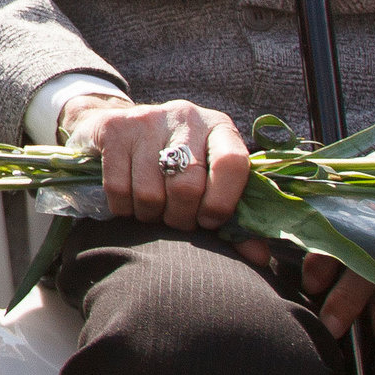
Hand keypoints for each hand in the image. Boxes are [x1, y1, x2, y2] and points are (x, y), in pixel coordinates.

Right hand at [66, 95, 254, 234]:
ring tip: (153, 208)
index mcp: (219, 128)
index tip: (209, 221)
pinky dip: (124, 208)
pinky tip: (129, 200)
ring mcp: (147, 120)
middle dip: (180, 218)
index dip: (221, 203)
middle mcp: (186, 117)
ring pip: (149, 193)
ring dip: (150, 215)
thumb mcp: (209, 179)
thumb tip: (260, 257)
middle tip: (176, 218)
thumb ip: (234, 216)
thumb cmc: (176, 162)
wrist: (121, 125)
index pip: (232, 163)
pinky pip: (118, 189)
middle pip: (187, 187)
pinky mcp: (115, 129)